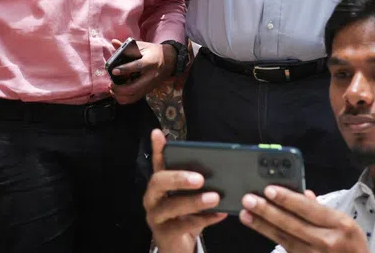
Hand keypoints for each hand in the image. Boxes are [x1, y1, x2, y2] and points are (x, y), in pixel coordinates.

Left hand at [107, 39, 173, 103]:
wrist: (170, 61)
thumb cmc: (154, 52)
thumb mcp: (143, 46)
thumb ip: (127, 47)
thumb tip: (113, 42)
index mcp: (150, 62)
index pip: (137, 66)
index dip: (124, 69)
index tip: (114, 71)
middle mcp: (150, 76)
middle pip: (134, 87)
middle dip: (119, 89)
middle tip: (110, 84)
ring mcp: (150, 85)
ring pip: (134, 96)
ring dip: (120, 96)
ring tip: (112, 90)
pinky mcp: (148, 90)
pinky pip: (135, 99)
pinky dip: (124, 99)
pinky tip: (118, 94)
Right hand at [143, 130, 225, 252]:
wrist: (178, 246)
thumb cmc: (185, 216)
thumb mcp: (190, 197)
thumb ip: (198, 182)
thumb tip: (221, 167)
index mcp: (159, 185)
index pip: (157, 163)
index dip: (157, 149)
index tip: (158, 133)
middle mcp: (152, 198)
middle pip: (158, 182)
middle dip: (179, 177)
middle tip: (200, 178)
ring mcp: (155, 216)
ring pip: (171, 206)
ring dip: (195, 201)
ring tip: (215, 197)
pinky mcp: (163, 233)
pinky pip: (183, 225)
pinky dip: (204, 219)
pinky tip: (220, 214)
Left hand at [240, 185, 367, 252]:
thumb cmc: (353, 245)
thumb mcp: (346, 222)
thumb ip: (322, 208)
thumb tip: (302, 194)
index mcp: (339, 224)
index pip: (308, 209)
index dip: (287, 199)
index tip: (269, 190)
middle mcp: (326, 241)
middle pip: (292, 224)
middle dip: (267, 211)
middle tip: (249, 200)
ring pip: (284, 238)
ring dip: (262, 225)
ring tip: (246, 214)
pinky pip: (287, 248)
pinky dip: (272, 237)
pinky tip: (260, 227)